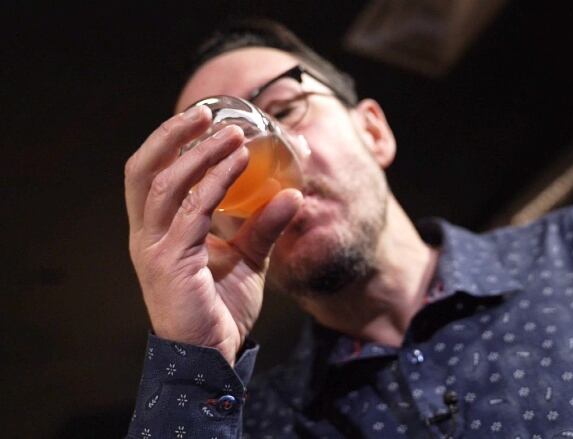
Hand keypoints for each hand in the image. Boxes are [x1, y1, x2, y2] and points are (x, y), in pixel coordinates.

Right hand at [124, 105, 302, 365]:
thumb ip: (264, 226)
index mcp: (156, 231)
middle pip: (144, 169)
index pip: (149, 174)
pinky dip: (214, 182)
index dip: (168, 142)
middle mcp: (146, 235)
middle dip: (171, 136)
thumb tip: (294, 194)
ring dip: (200, 154)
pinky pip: (191, 211)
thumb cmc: (221, 308)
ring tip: (231, 134)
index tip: (201, 118)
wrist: (211, 356)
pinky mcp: (170, 262)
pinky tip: (237, 163)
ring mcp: (154, 248)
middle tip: (206, 111)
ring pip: (167, 184)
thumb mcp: (248, 259)